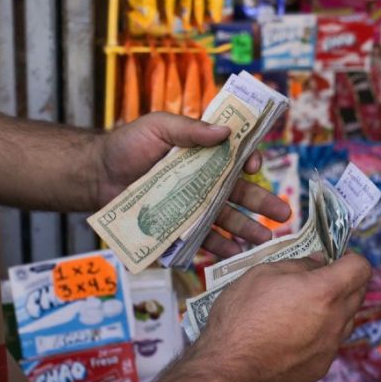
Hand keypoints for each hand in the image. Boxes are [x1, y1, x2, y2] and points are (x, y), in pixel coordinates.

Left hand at [91, 112, 290, 256]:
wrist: (96, 174)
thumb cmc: (127, 145)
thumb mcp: (159, 126)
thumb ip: (191, 128)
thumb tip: (226, 130)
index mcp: (206, 153)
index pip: (238, 158)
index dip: (251, 162)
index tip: (254, 167)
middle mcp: (206, 180)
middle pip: (241, 192)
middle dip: (263, 204)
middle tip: (284, 214)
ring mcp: (194, 205)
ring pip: (227, 219)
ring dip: (247, 230)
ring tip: (264, 241)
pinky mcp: (179, 226)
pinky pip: (203, 238)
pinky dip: (218, 247)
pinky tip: (234, 255)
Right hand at [197, 254, 372, 381]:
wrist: (229, 369)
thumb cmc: (242, 316)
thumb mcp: (263, 274)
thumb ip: (298, 265)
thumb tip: (318, 262)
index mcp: (325, 292)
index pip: (361, 268)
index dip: (350, 259)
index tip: (336, 260)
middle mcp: (336, 320)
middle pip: (359, 294)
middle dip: (345, 282)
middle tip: (319, 280)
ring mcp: (330, 347)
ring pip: (346, 320)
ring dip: (335, 310)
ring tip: (304, 309)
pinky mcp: (320, 368)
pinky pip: (330, 344)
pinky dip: (320, 335)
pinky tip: (294, 336)